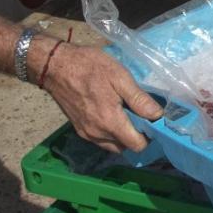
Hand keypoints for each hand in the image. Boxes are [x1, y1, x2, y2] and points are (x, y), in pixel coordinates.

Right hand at [41, 43, 161, 152]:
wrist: (55, 65)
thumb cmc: (89, 67)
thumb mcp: (119, 77)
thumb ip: (139, 100)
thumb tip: (158, 116)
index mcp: (110, 122)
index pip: (137, 146)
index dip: (150, 135)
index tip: (153, 120)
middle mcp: (97, 134)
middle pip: (126, 147)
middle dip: (136, 136)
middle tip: (140, 115)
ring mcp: (86, 133)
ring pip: (113, 145)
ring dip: (123, 136)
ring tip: (127, 114)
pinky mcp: (78, 129)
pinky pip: (100, 140)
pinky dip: (110, 133)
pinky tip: (111, 114)